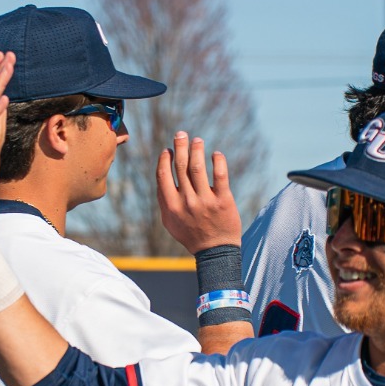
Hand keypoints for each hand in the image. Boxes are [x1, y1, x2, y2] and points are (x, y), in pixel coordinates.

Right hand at [156, 132, 241, 253]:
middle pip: (181, 167)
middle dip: (180, 146)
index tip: (169, 150)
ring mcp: (205, 201)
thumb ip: (164, 200)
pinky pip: (220, 176)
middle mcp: (187, 202)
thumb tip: (161, 175)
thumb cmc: (191, 235)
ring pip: (198, 168)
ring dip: (197, 149)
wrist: (215, 251)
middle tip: (181, 134)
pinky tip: (216, 154)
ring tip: (198, 140)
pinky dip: (218, 161)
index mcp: (171, 206)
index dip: (165, 159)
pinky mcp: (223, 200)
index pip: (164, 175)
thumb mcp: (170, 222)